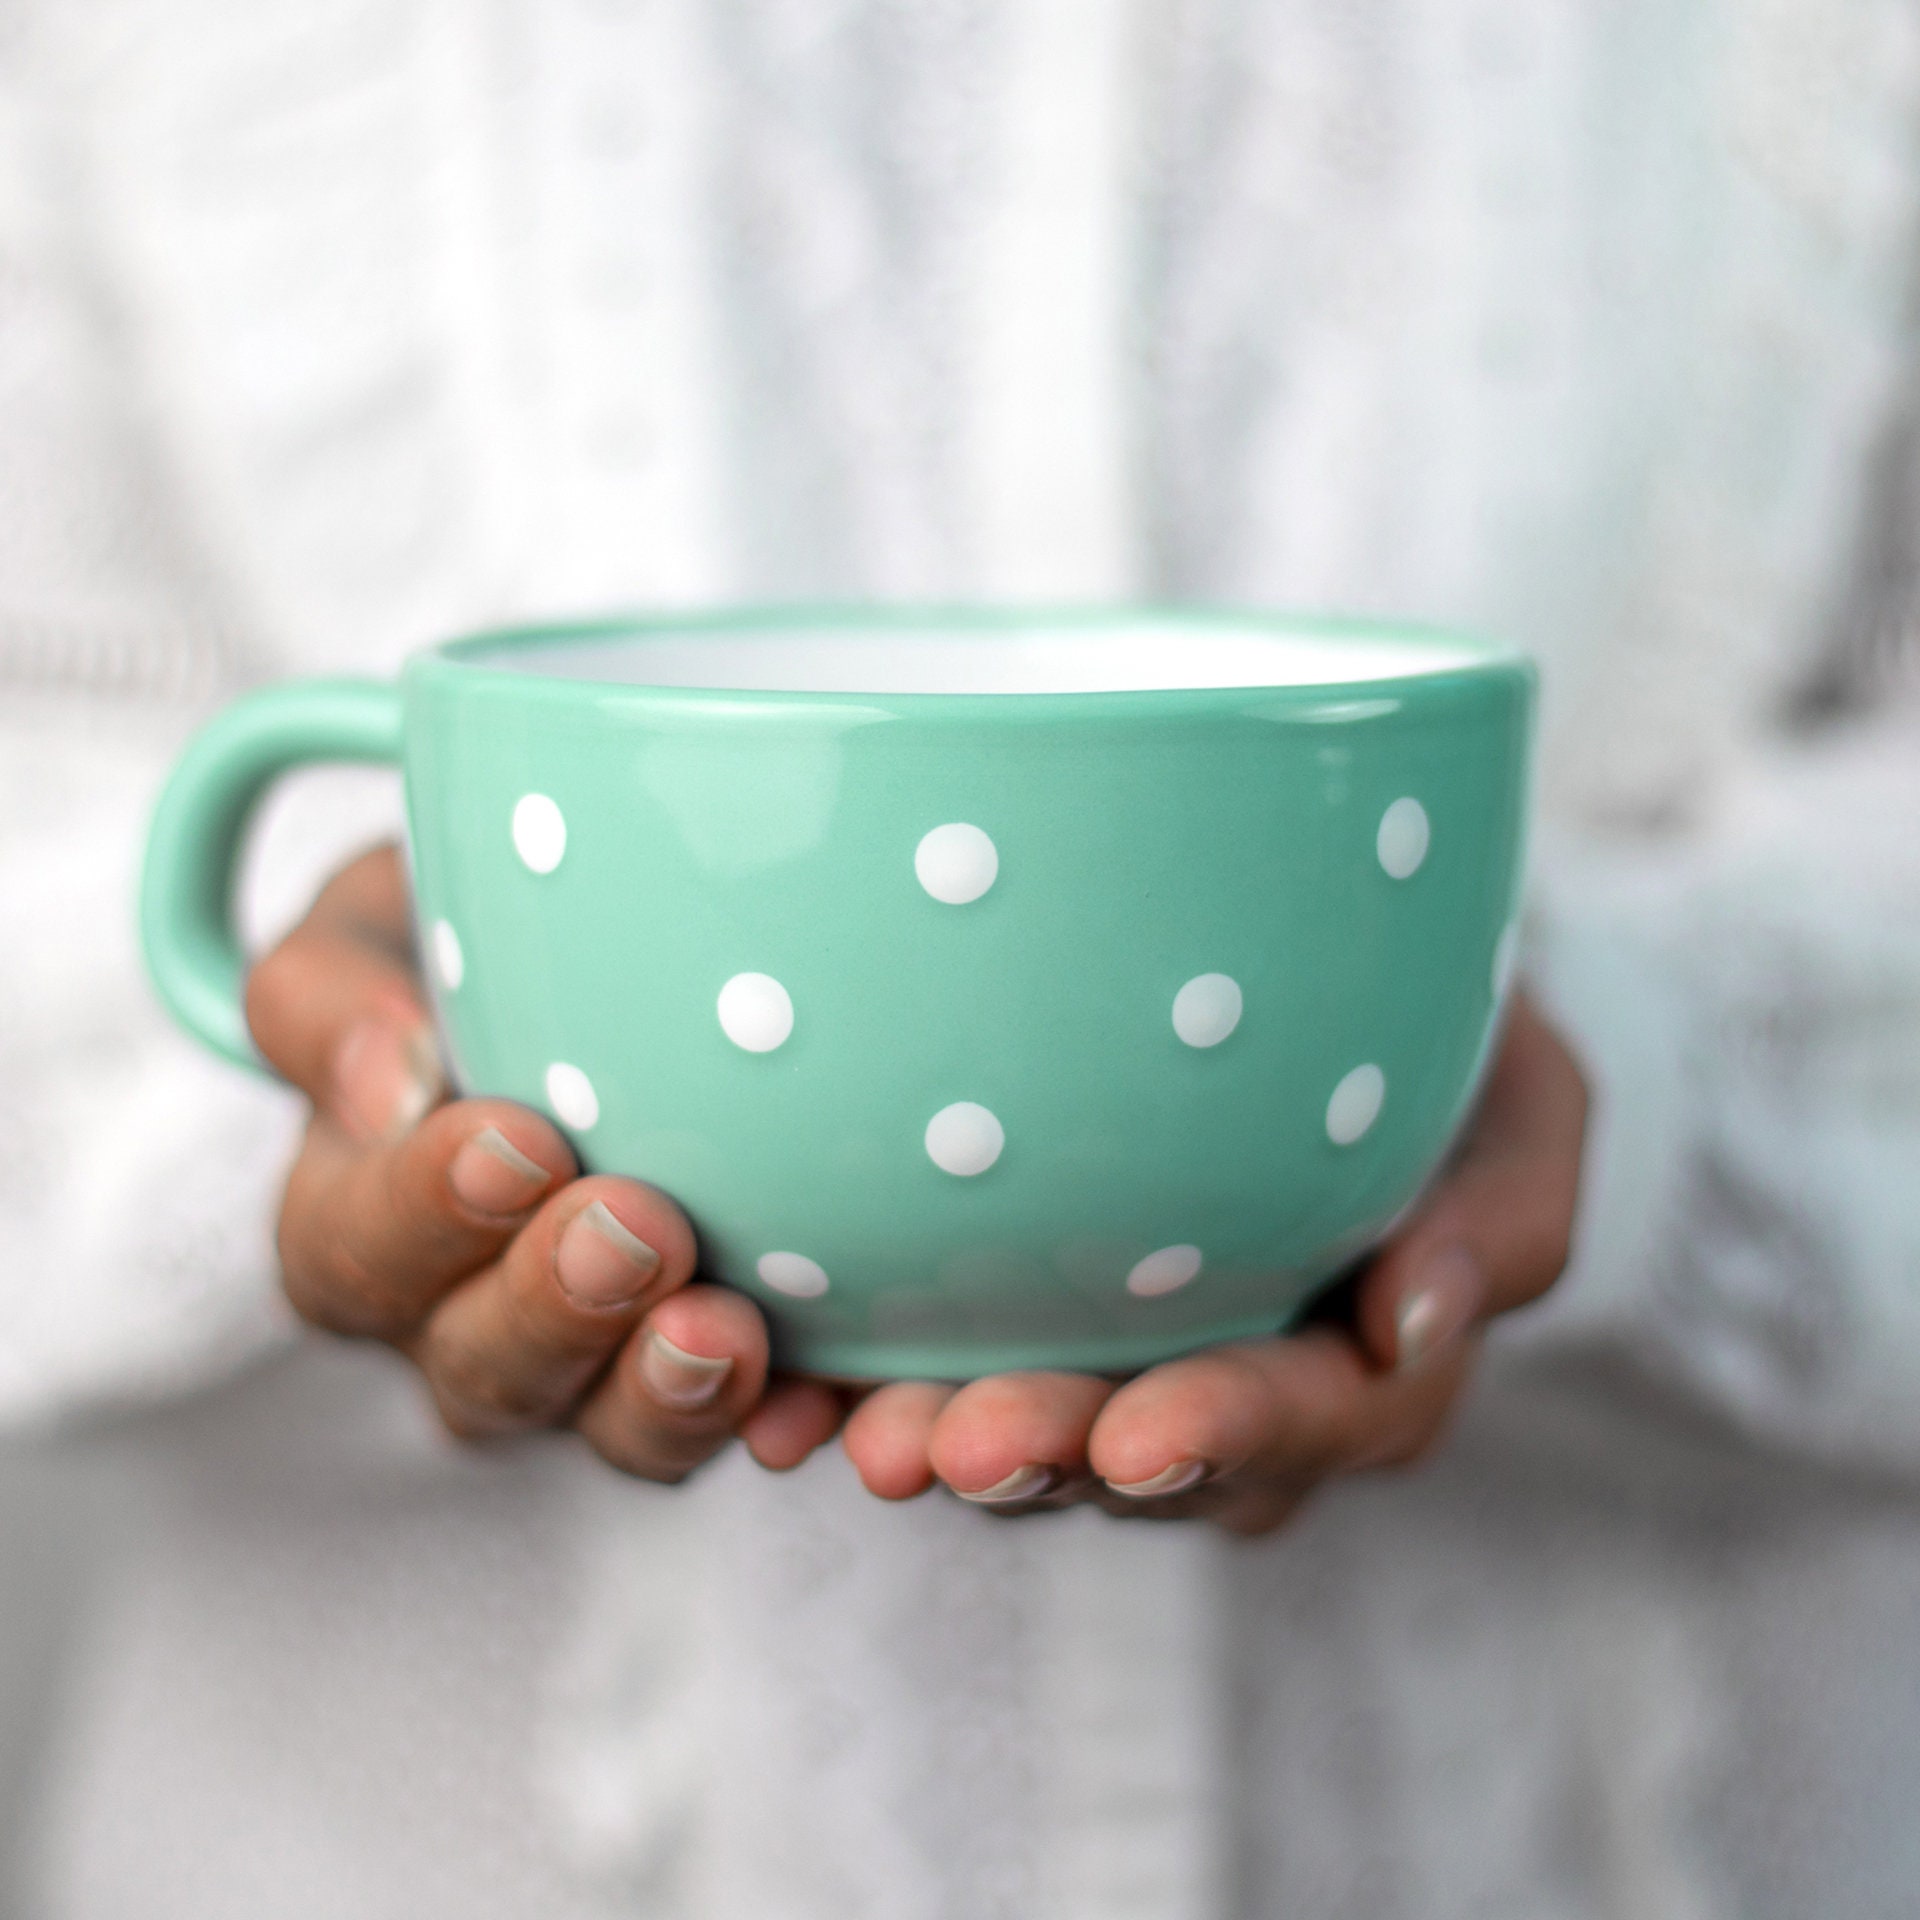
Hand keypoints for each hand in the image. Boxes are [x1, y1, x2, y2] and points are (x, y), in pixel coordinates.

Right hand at [246, 845, 845, 1478]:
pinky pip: (761, 1423)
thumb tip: (386, 1079)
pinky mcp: (728, 1376)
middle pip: (488, 1370)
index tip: (515, 1141)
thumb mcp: (373, 931)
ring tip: (724, 1328)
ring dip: (669, 1392)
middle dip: (557, 1308)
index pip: (355, 1255)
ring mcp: (603, 1370)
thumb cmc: (466, 949)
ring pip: (619, 1428)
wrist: (622, 961)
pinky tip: (840, 1408)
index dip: (424, 1215)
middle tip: (636, 1227)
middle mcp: (472, 1323)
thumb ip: (333, 998)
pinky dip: (799, 1418)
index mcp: (363, 1227)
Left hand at [840, 992, 1587, 1534]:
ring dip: (937, 1439)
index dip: (1225, 1432)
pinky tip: (787, 1387)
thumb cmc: (1462, 1091)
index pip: (1303, 1422)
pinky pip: (945, 1374)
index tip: (1145, 1424)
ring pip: (1031, 1441)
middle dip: (1044, 1459)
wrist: (1375, 1043)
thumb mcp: (1527, 1129)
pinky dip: (867, 1390)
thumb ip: (1499, 1221)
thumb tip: (1425, 1310)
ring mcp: (1123, 1378)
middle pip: (1137, 1460)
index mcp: (1357, 1380)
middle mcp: (1229, 1407)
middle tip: (946, 1444)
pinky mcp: (1027, 1332)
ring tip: (848, 1430)